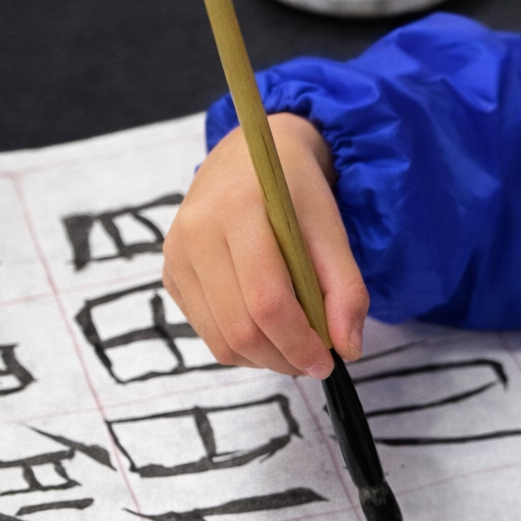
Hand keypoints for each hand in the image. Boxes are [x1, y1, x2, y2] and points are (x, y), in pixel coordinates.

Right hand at [163, 112, 367, 377]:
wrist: (247, 158)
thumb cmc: (294, 191)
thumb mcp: (330, 228)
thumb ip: (345, 288)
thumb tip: (349, 348)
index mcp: (237, 210)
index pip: (266, 301)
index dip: (299, 342)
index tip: (328, 362)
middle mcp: (195, 233)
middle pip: (240, 329)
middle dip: (284, 358)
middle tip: (316, 361)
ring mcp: (176, 256)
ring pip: (220, 341)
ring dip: (264, 358)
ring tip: (295, 344)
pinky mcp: (170, 275)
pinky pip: (207, 332)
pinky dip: (243, 345)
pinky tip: (266, 327)